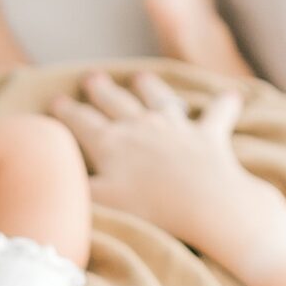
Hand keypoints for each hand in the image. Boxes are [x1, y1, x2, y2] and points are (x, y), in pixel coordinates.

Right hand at [51, 71, 268, 261]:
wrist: (205, 205)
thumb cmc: (149, 208)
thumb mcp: (101, 202)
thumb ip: (75, 187)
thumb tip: (52, 174)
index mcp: (111, 143)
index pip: (81, 122)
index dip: (66, 112)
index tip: (56, 100)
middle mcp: (141, 126)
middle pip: (116, 103)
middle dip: (101, 91)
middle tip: (92, 78)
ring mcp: (176, 128)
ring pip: (159, 98)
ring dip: (149, 87)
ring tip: (140, 77)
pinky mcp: (209, 135)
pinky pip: (218, 115)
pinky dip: (225, 105)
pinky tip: (233, 95)